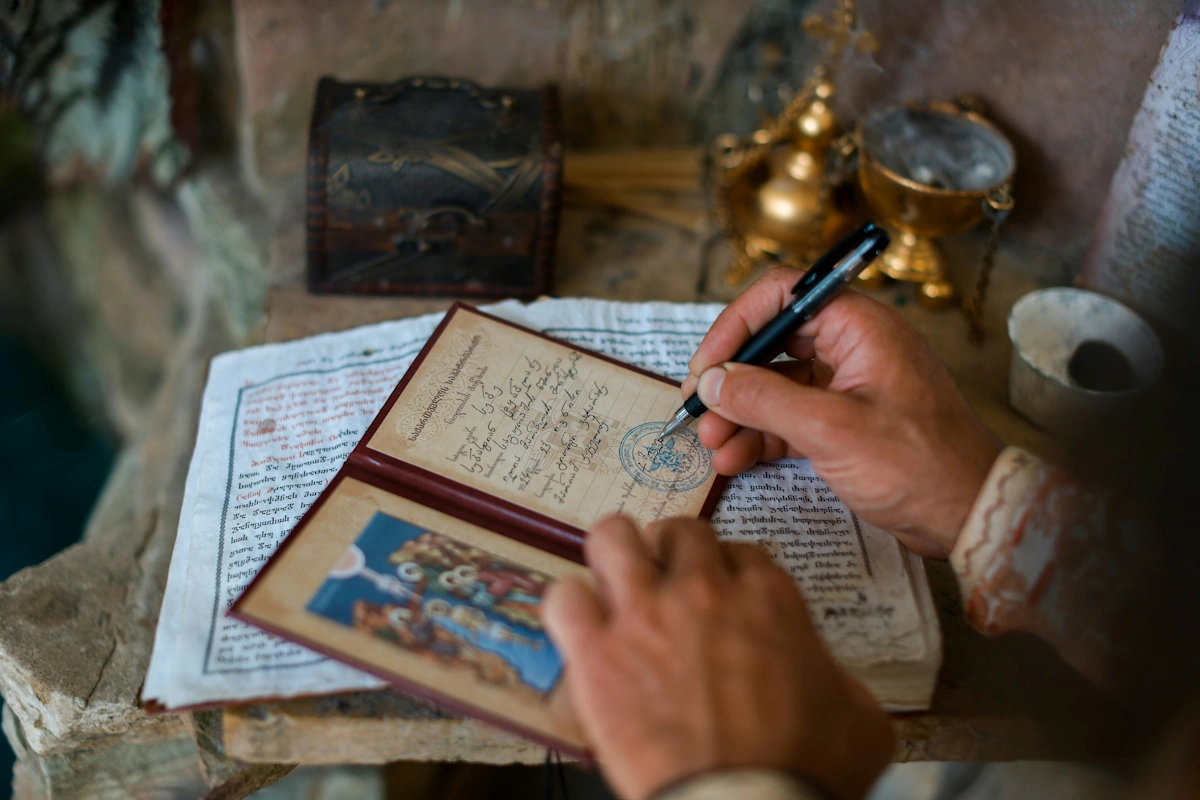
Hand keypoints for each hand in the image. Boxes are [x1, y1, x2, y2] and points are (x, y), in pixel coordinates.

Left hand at [544, 515, 893, 799]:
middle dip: (672, 552)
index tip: (720, 592)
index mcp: (767, 599)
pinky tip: (583, 630)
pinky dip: (571, 608)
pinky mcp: (597, 655)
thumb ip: (839, 677)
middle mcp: (702, 592)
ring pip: (612, 538)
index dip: (726, 569)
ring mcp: (644, 617)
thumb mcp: (860, 718)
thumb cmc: (804, 772)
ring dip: (615, 556)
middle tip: (667, 582)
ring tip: (617, 582)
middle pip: (677, 531)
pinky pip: (564, 598)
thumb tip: (828, 678)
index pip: (738, 549)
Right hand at [681, 270, 1001, 557]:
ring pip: (777, 385)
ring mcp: (849, 386)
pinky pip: (791, 417)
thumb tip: (713, 382)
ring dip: (740, 412)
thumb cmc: (919, 464)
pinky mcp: (846, 423)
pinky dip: (761, 435)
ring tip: (712, 446)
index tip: (707, 365)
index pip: (782, 294)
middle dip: (732, 378)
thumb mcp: (830, 430)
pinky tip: (735, 459)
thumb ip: (764, 400)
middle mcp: (853, 346)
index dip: (736, 324)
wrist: (970, 515)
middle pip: (773, 342)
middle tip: (699, 410)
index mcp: (859, 326)